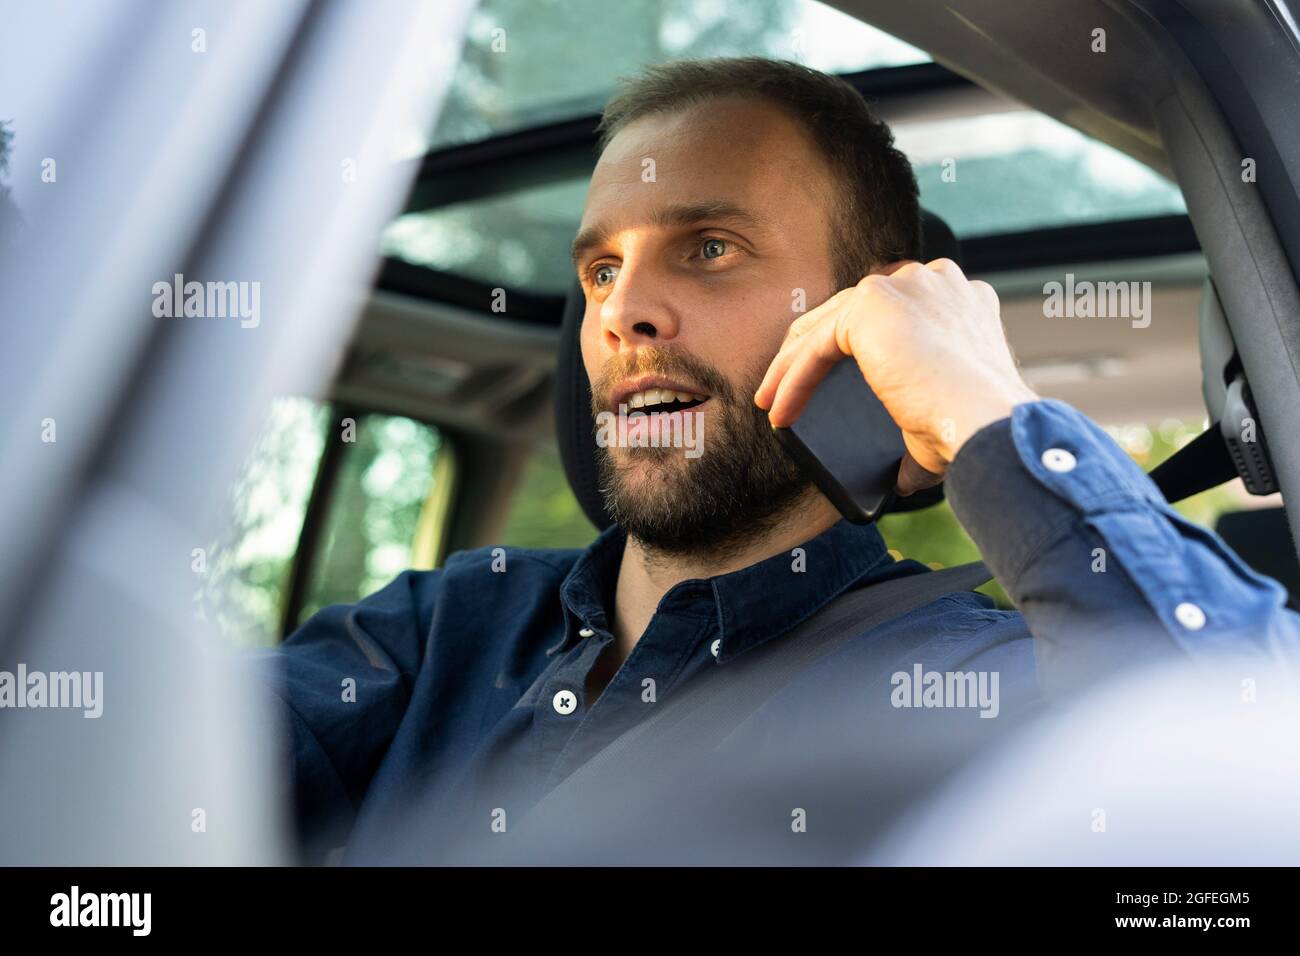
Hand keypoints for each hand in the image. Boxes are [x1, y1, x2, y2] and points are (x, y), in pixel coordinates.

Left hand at [755, 258, 1038, 494]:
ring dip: (791, 367)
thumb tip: (898, 479)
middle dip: (808, 352)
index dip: (847, 346)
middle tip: (783, 390)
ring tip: (772, 402)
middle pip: (850, 311)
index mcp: (957, 300)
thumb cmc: (975, 430)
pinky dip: (793, 379)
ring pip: (827, 326)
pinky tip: (780, 410)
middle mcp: (934, 280)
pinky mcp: (874, 304)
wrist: (986, 425)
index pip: (886, 314)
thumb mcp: (944, 414)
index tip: (820, 381)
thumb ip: (917, 428)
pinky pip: (817, 345)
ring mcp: (905, 285)